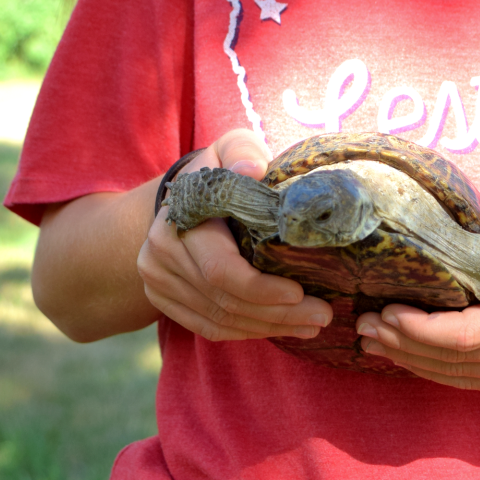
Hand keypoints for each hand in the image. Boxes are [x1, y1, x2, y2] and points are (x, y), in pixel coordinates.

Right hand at [138, 129, 333, 341]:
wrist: (180, 195)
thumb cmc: (218, 170)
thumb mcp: (232, 148)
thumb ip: (243, 152)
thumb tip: (254, 169)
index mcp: (180, 217)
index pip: (221, 270)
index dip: (261, 288)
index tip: (301, 292)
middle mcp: (160, 253)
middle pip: (223, 300)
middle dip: (277, 313)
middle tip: (322, 316)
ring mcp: (157, 280)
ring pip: (217, 319)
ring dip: (267, 327)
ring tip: (310, 324)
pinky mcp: (163, 299)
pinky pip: (207, 326)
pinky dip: (245, 331)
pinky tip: (279, 327)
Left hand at [355, 194, 479, 390]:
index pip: (467, 335)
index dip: (421, 329)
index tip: (387, 311)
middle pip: (457, 358)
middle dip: (405, 343)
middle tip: (364, 325)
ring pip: (457, 373)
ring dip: (410, 358)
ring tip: (371, 339)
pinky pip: (465, 378)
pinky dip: (429, 367)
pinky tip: (399, 351)